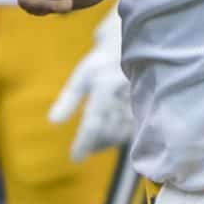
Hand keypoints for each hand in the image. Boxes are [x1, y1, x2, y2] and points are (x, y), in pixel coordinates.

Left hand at [47, 11, 133, 160]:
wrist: (138, 45)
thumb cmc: (104, 60)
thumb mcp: (83, 76)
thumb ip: (69, 99)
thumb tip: (54, 121)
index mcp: (104, 86)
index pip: (93, 122)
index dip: (84, 142)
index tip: (75, 159)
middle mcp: (123, 94)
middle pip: (108, 131)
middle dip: (95, 143)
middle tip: (85, 149)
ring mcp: (138, 99)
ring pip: (123, 131)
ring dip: (109, 140)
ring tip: (97, 143)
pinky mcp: (150, 103)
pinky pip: (136, 127)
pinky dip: (123, 134)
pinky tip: (115, 135)